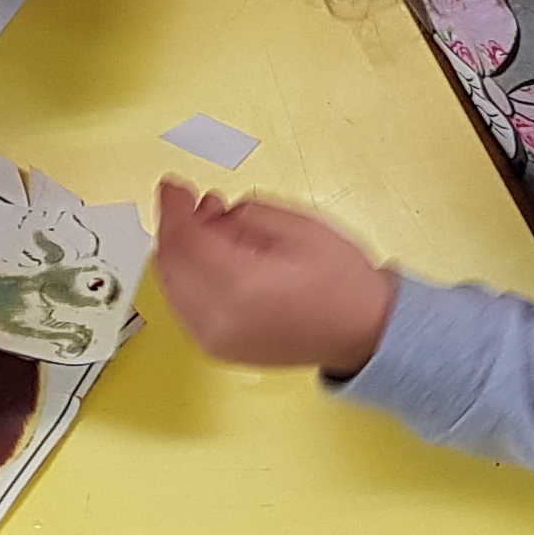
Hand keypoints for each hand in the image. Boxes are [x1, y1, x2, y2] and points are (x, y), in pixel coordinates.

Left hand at [150, 180, 398, 374]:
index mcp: (239, 287)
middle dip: (179, 227)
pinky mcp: (215, 347)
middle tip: (202, 204)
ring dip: (184, 252)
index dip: (173, 208)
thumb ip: (243, 215)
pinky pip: (184, 304)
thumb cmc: (342, 282)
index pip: (183, 241)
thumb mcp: (299, 226)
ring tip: (217, 230)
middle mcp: (217, 320)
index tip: (173, 187)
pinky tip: (216, 260)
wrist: (363, 332)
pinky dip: (190, 276)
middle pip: (169, 263)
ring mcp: (213, 339)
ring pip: (172, 284)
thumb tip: (207, 212)